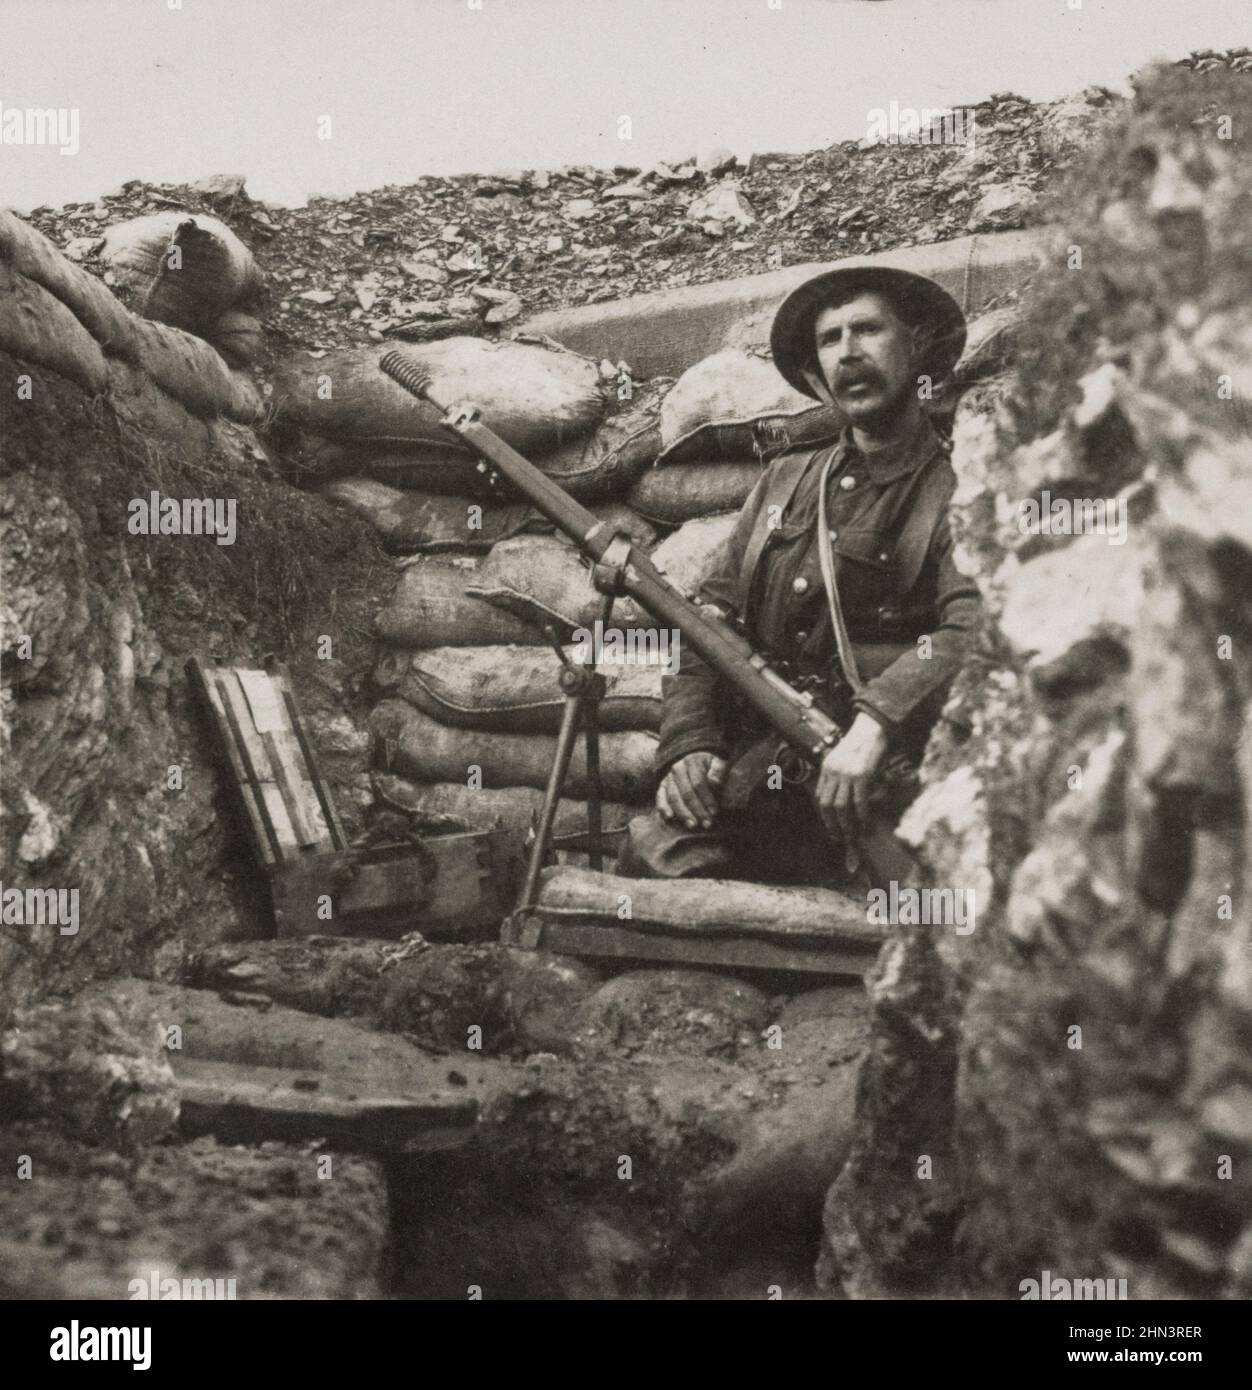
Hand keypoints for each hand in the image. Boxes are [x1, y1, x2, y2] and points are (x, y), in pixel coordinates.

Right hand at [657, 751, 727, 829]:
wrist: (699, 764)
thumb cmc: (712, 768)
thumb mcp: (720, 764)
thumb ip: (719, 771)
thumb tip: (714, 782)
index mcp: (692, 761)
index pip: (699, 783)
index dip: (707, 799)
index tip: (715, 812)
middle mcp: (677, 768)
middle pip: (686, 792)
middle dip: (697, 810)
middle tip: (706, 824)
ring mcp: (668, 777)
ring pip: (674, 797)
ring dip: (683, 813)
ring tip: (692, 825)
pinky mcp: (662, 786)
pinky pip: (660, 797)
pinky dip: (663, 807)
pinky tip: (669, 818)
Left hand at [815, 713, 889, 843]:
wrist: (873, 726)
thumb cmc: (862, 745)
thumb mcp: (844, 760)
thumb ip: (841, 778)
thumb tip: (847, 802)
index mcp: (827, 767)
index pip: (820, 797)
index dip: (825, 815)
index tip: (832, 827)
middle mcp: (833, 771)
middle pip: (827, 805)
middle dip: (832, 825)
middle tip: (839, 838)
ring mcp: (847, 773)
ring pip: (841, 807)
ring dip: (847, 825)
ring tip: (852, 837)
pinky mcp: (862, 775)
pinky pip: (859, 802)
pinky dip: (862, 817)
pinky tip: (865, 825)